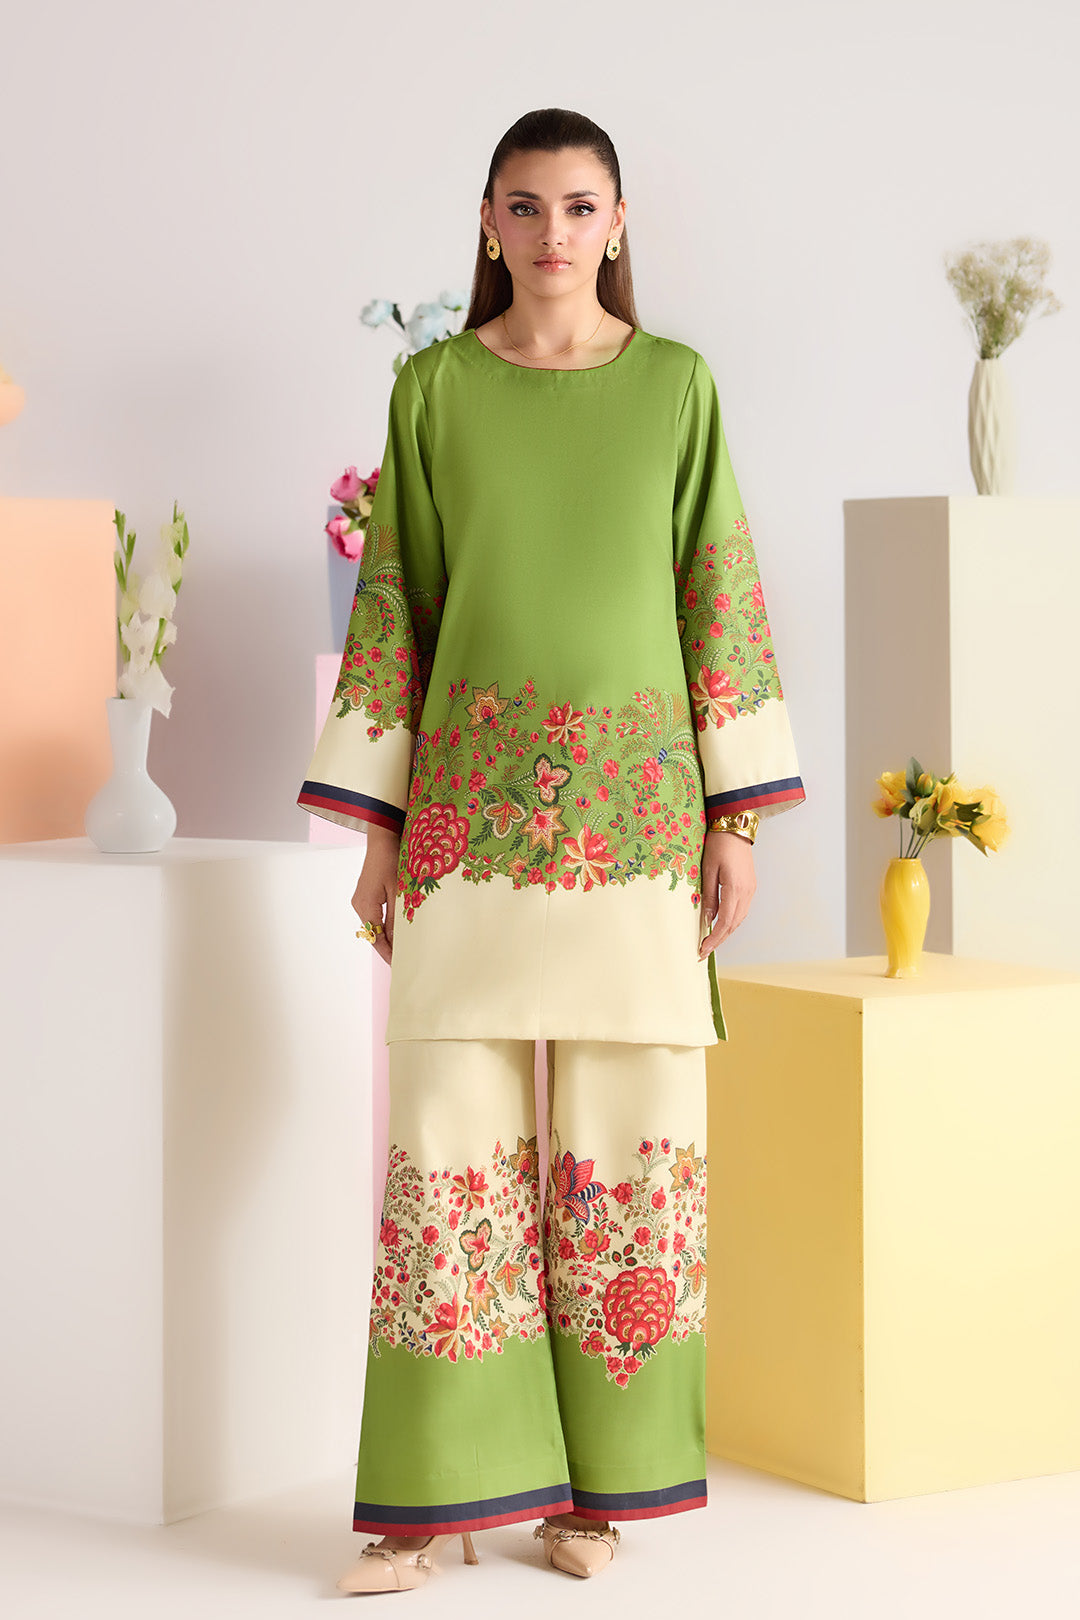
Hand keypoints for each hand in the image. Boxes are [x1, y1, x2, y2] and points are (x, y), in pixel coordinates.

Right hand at [352, 825, 400, 965]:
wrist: (383, 839)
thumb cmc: (392, 861)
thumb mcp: (398, 892)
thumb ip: (396, 919)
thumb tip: (396, 942)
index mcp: (366, 906)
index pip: (376, 938)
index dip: (387, 954)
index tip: (398, 966)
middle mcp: (359, 905)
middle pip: (373, 934)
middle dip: (387, 948)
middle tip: (403, 961)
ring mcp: (360, 900)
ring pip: (373, 926)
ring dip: (385, 937)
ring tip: (401, 948)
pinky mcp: (364, 895)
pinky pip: (373, 916)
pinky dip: (383, 925)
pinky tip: (394, 930)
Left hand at [698, 830, 755, 960]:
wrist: (735, 827)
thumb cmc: (719, 845)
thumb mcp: (708, 870)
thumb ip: (709, 896)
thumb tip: (707, 919)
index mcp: (735, 888)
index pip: (725, 922)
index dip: (714, 939)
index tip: (703, 950)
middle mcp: (747, 892)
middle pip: (734, 924)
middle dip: (719, 940)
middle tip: (704, 951)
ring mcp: (751, 889)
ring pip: (739, 919)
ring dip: (726, 932)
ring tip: (711, 941)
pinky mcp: (750, 886)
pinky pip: (742, 910)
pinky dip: (732, 921)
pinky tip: (722, 924)